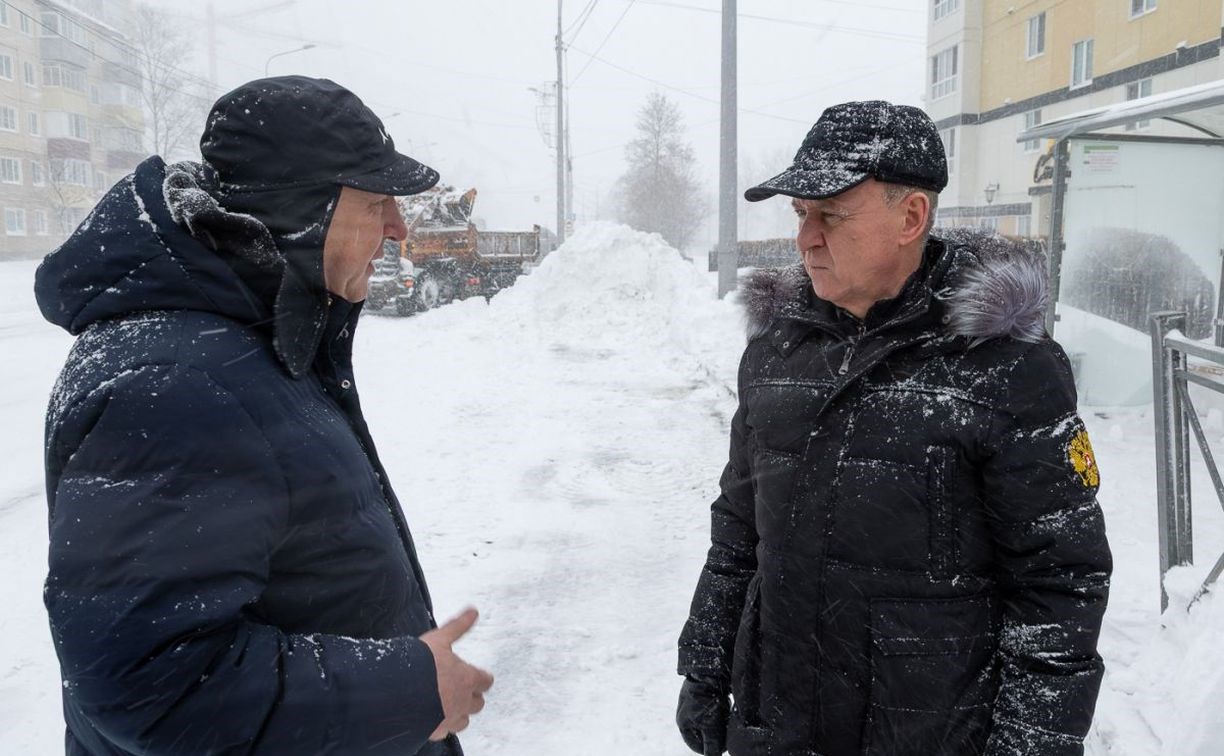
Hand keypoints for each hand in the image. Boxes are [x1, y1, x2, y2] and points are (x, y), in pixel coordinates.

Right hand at [420, 608, 493, 740]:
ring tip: (446, 704)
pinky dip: (441, 725)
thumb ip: (458, 627)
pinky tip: (432, 717)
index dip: (482, 678)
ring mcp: (449, 719)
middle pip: (478, 703)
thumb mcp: (439, 639)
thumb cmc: (419, 664)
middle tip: (460, 688)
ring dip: (459, 713)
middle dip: (472, 696)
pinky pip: (444, 732)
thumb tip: (473, 611)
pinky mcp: (434, 731)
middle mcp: (462, 701)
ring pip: (463, 721)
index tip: (477, 676)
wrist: (395, 692)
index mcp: (467, 679)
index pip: (486, 681)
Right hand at [676, 675, 728, 755]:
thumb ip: (711, 746)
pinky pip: (711, 707)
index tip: (722, 747)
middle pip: (702, 732)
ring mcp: (693, 702)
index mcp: (683, 724)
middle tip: (725, 732)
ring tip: (726, 719)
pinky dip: (719, 710)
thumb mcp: (710, 728)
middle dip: (714, 734)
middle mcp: (686, 713)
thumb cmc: (707, 702)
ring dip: (718, 722)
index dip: (709, 749)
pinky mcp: (701, 693)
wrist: (709, 673)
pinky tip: (726, 708)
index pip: (695, 745)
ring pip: (708, 720)